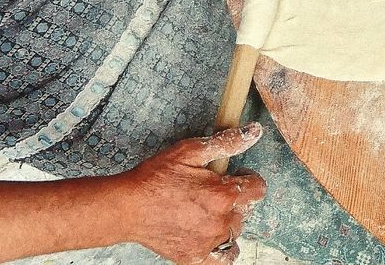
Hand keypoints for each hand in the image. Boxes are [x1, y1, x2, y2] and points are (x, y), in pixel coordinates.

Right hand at [118, 123, 266, 263]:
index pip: (258, 188)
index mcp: (223, 195)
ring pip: (235, 230)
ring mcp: (208, 241)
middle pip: (245, 209)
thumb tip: (254, 132)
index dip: (248, 178)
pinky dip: (224, 249)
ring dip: (228, 220)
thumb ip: (226, 143)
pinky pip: (224, 258)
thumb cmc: (154, 179)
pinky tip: (215, 237)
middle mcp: (220, 221)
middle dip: (235, 198)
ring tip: (208, 210)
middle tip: (214, 191)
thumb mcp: (190, 151)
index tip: (236, 175)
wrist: (126, 207)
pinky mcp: (194, 256)